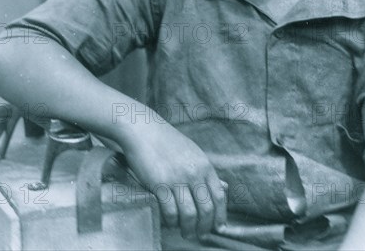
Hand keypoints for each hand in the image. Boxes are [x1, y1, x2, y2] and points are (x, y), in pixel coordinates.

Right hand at [120, 121, 226, 238]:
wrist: (144, 130)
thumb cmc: (166, 141)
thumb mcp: (192, 152)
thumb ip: (203, 171)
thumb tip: (218, 189)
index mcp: (204, 165)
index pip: (219, 196)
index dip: (220, 215)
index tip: (218, 226)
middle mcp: (194, 173)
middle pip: (206, 209)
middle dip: (205, 227)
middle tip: (200, 235)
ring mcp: (177, 179)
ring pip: (189, 214)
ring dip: (188, 229)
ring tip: (184, 232)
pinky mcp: (160, 184)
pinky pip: (170, 211)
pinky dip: (171, 221)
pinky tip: (170, 222)